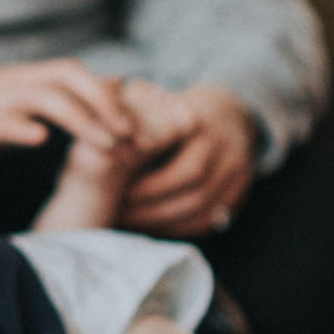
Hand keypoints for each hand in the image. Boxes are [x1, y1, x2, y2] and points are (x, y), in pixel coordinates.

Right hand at [0, 60, 135, 163]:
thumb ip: (71, 94)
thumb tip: (116, 82)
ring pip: (40, 97)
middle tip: (125, 134)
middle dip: (101, 101)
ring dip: (77, 119)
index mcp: (33, 76)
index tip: (134, 126)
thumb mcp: (32, 102)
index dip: (109, 95)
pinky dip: (19, 127)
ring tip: (102, 144)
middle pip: (65, 74)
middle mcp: (17, 80)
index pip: (78, 73)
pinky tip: (39, 139)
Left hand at [119, 83, 255, 239]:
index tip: (115, 192)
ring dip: (160, 223)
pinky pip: (206, 223)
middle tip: (116, 213)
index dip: (146, 186)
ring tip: (127, 223)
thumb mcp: (161, 103)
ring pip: (198, 211)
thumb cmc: (181, 111)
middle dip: (149, 208)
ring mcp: (237, 175)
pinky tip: (150, 227)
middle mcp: (226, 151)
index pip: (180, 166)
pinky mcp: (239, 196)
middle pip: (191, 191)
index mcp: (205, 125)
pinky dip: (175, 229)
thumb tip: (95, 130)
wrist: (231, 115)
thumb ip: (134, 115)